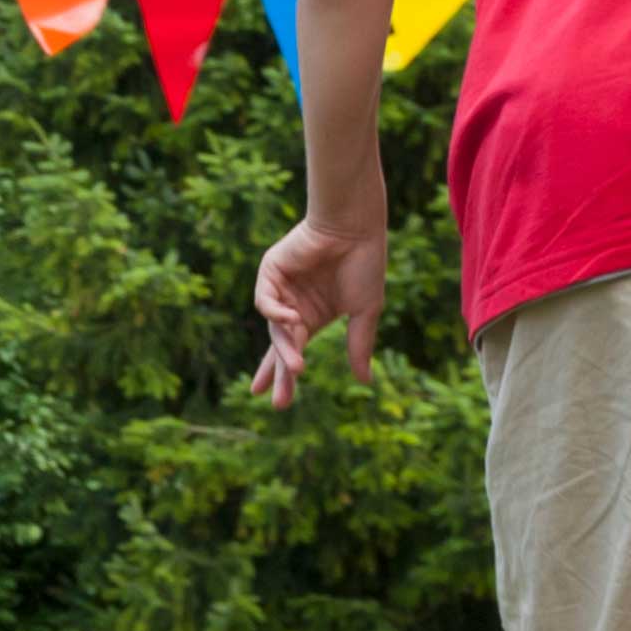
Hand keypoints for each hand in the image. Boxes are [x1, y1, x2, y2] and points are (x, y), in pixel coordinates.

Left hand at [251, 218, 386, 404]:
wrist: (356, 226)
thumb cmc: (364, 263)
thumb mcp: (364, 312)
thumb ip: (359, 345)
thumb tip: (364, 381)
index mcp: (313, 316)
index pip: (294, 351)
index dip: (285, 376)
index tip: (277, 404)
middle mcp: (294, 305)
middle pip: (280, 346)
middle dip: (280, 374)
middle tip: (278, 403)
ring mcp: (280, 288)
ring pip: (275, 328)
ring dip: (286, 350)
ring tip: (298, 367)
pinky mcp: (271, 271)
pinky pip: (265, 300)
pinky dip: (276, 313)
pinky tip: (293, 319)